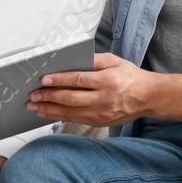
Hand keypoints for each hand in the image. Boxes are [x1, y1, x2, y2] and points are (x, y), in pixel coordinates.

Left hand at [26, 52, 153, 127]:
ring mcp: (102, 113)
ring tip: (34, 106)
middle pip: (71, 99)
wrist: (148, 97)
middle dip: (49, 97)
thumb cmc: (131, 77)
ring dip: (50, 110)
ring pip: (71, 112)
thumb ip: (93, 60)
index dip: (59, 80)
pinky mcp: (100, 122)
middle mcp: (104, 99)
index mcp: (108, 81)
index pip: (78, 80)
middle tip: (33, 95)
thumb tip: (71, 60)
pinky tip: (48, 114)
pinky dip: (59, 117)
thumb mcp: (115, 61)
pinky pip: (76, 120)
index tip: (43, 79)